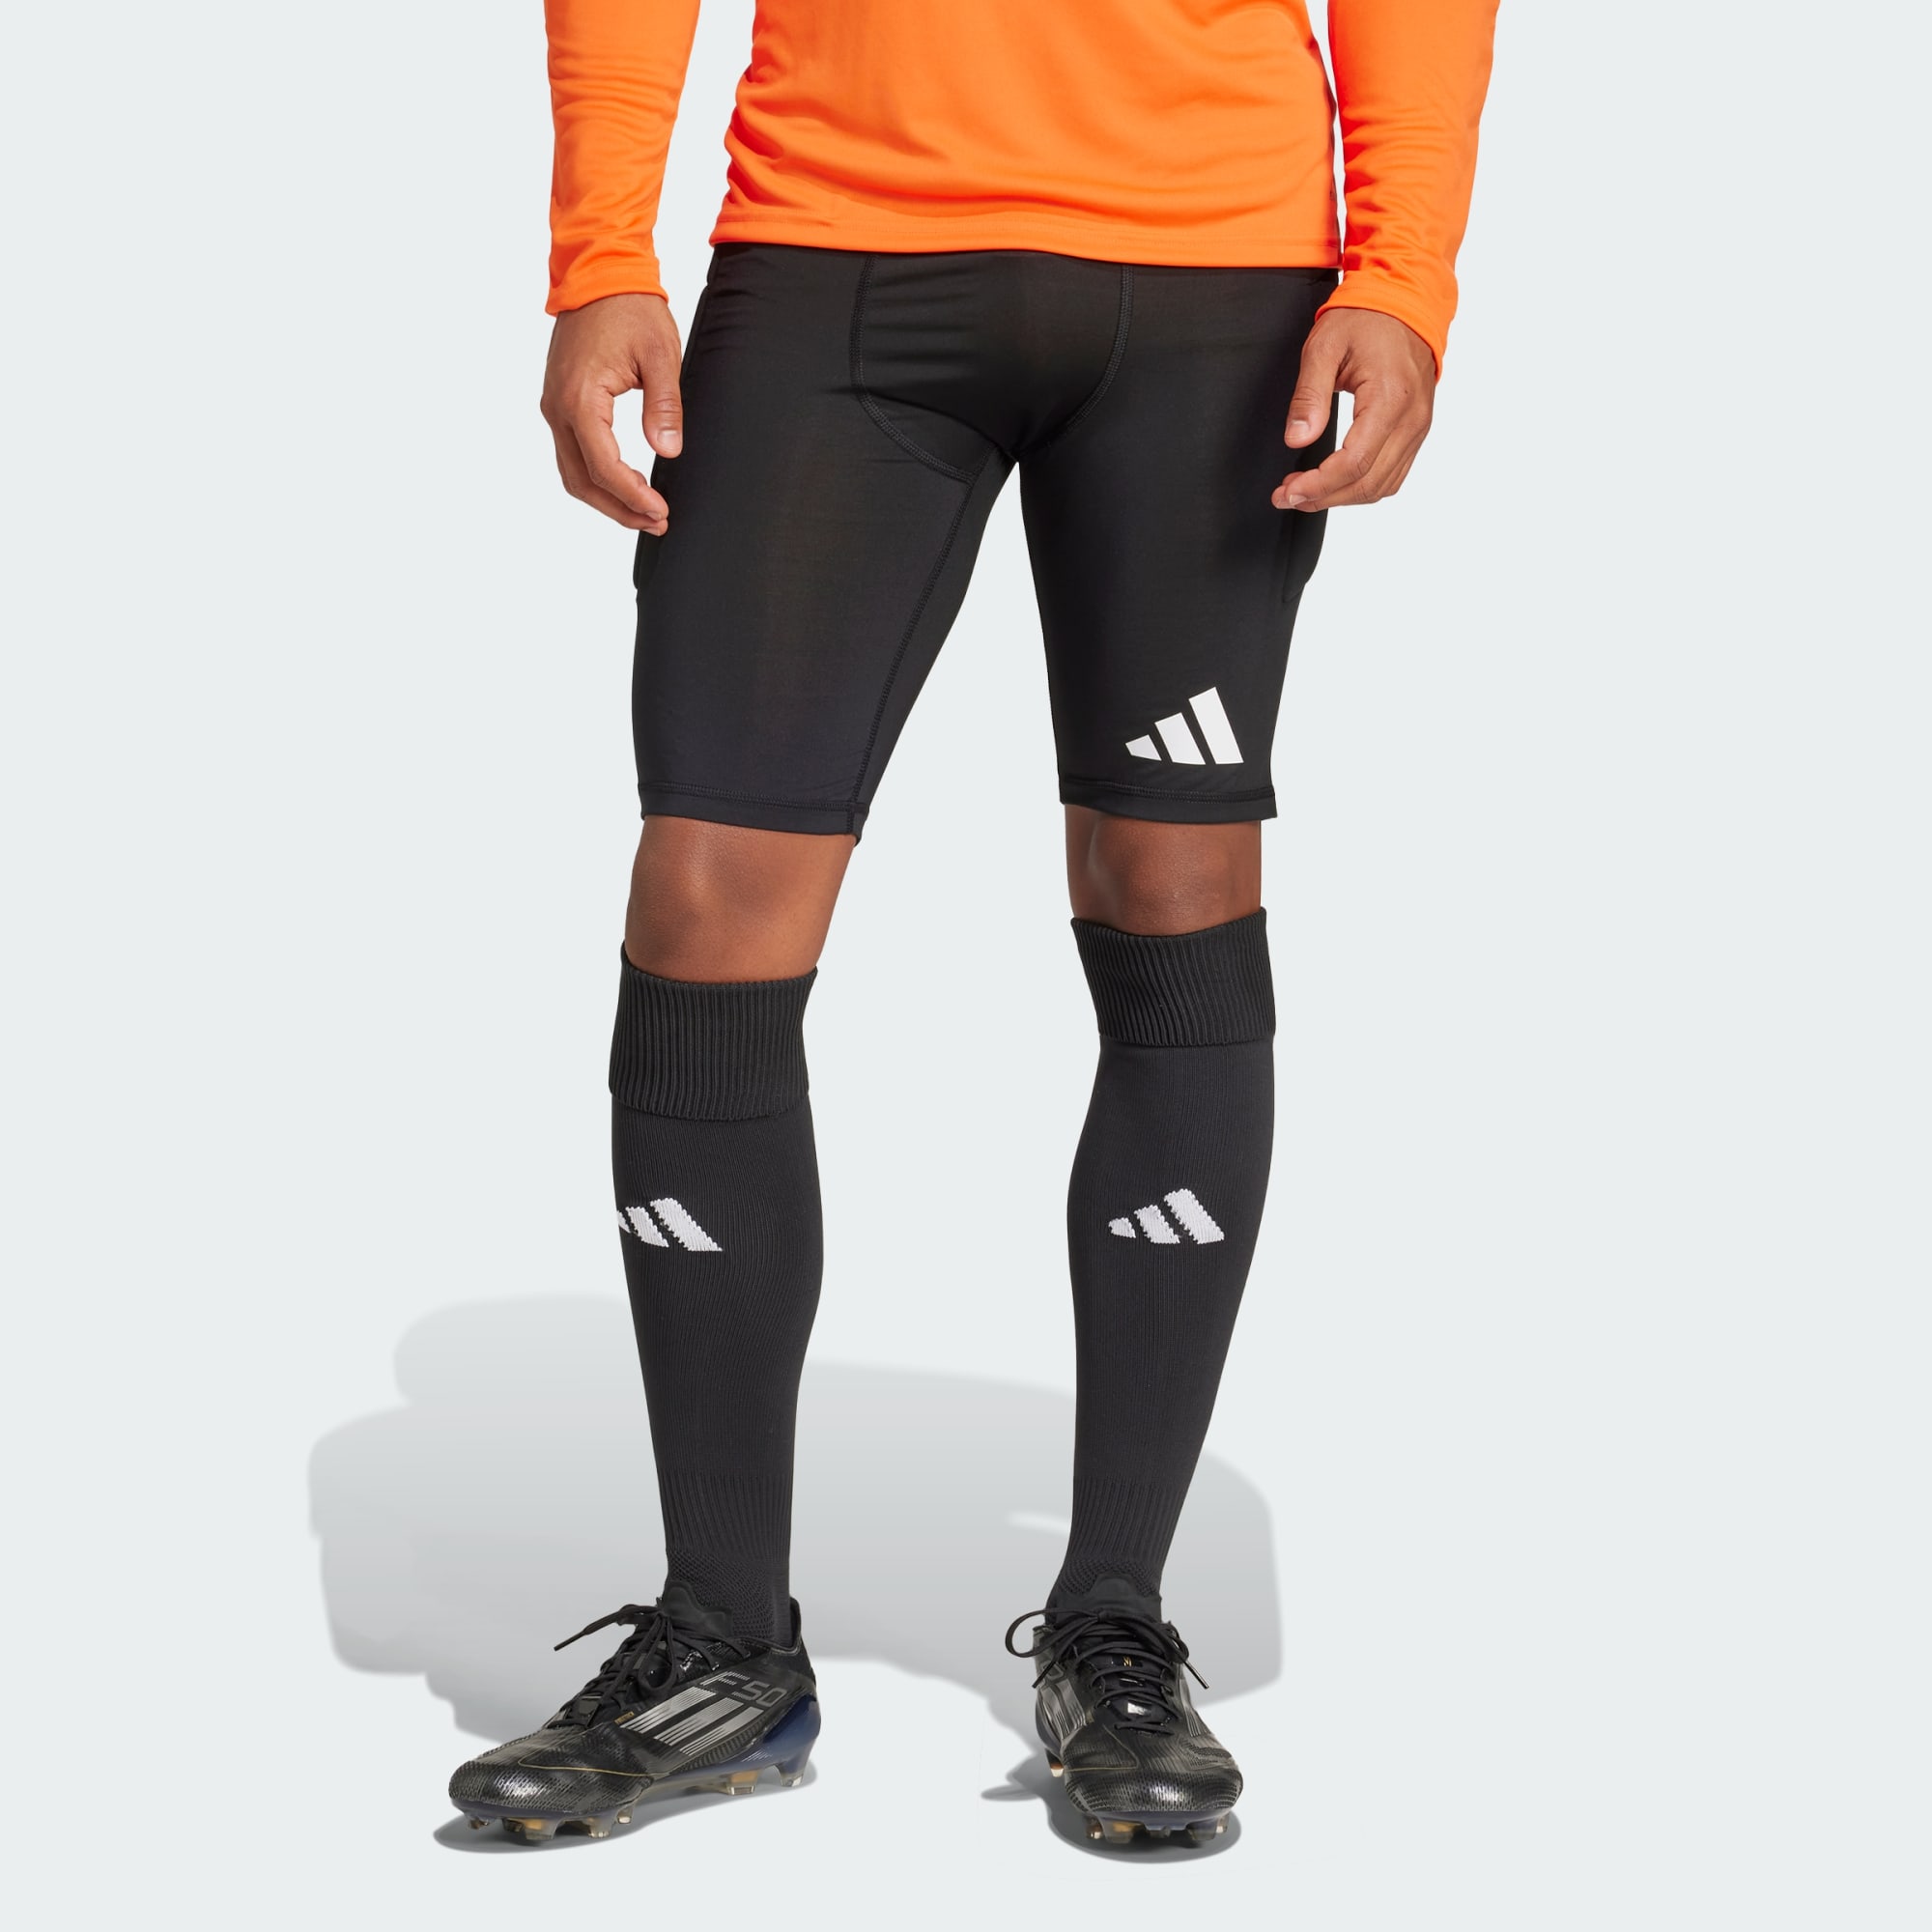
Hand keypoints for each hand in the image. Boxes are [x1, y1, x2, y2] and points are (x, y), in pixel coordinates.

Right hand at [540, 293, 684, 532]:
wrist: (598, 273)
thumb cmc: (630, 308)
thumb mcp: (659, 357)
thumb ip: (664, 407)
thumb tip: (667, 452)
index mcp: (580, 398)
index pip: (604, 467)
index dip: (632, 496)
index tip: (660, 511)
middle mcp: (557, 407)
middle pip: (582, 481)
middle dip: (619, 509)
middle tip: (657, 522)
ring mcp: (553, 406)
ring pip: (572, 472)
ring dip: (606, 498)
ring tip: (644, 512)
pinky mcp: (558, 402)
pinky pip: (571, 453)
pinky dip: (596, 477)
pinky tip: (625, 485)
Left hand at [1274, 309, 1435, 512]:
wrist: (1405, 301)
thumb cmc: (1365, 319)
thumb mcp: (1323, 347)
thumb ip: (1309, 396)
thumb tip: (1296, 441)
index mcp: (1390, 398)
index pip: (1353, 462)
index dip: (1318, 486)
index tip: (1286, 492)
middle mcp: (1411, 419)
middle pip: (1367, 482)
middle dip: (1323, 497)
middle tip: (1287, 496)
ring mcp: (1418, 427)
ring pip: (1382, 486)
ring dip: (1341, 497)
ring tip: (1305, 492)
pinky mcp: (1417, 429)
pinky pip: (1393, 474)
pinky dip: (1361, 486)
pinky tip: (1334, 482)